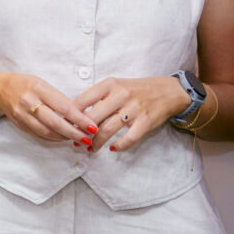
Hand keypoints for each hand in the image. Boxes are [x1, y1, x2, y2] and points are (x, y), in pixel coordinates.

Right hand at [0, 74, 94, 143]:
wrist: (2, 89)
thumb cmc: (28, 85)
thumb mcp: (44, 85)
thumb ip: (60, 99)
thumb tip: (81, 116)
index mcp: (39, 88)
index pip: (64, 107)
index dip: (80, 119)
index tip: (93, 127)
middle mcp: (29, 102)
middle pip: (55, 123)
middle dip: (74, 133)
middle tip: (88, 139)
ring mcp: (22, 115)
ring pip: (47, 132)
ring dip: (64, 138)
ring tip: (77, 139)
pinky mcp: (19, 124)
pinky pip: (39, 135)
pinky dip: (53, 138)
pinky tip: (62, 138)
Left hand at [75, 76, 190, 152]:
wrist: (168, 91)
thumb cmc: (136, 90)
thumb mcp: (116, 86)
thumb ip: (98, 97)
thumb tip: (76, 113)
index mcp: (110, 84)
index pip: (83, 100)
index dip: (71, 114)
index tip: (65, 124)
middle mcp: (121, 95)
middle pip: (93, 117)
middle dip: (81, 132)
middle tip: (74, 141)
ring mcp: (134, 109)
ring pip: (108, 129)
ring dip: (96, 142)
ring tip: (89, 149)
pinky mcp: (146, 121)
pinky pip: (129, 138)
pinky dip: (119, 146)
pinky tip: (112, 149)